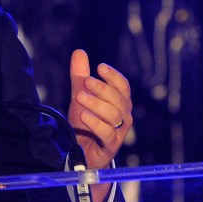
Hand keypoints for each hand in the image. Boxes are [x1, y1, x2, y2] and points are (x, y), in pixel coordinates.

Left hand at [68, 49, 132, 170]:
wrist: (82, 150)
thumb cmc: (86, 121)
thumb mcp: (80, 95)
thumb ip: (80, 75)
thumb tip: (79, 51)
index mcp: (120, 102)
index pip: (123, 86)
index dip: (113, 76)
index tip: (100, 67)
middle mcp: (124, 116)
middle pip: (118, 99)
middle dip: (102, 88)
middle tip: (85, 82)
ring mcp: (119, 132)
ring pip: (113, 115)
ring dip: (96, 104)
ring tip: (79, 97)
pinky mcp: (110, 145)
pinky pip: (106, 133)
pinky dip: (95, 123)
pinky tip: (83, 115)